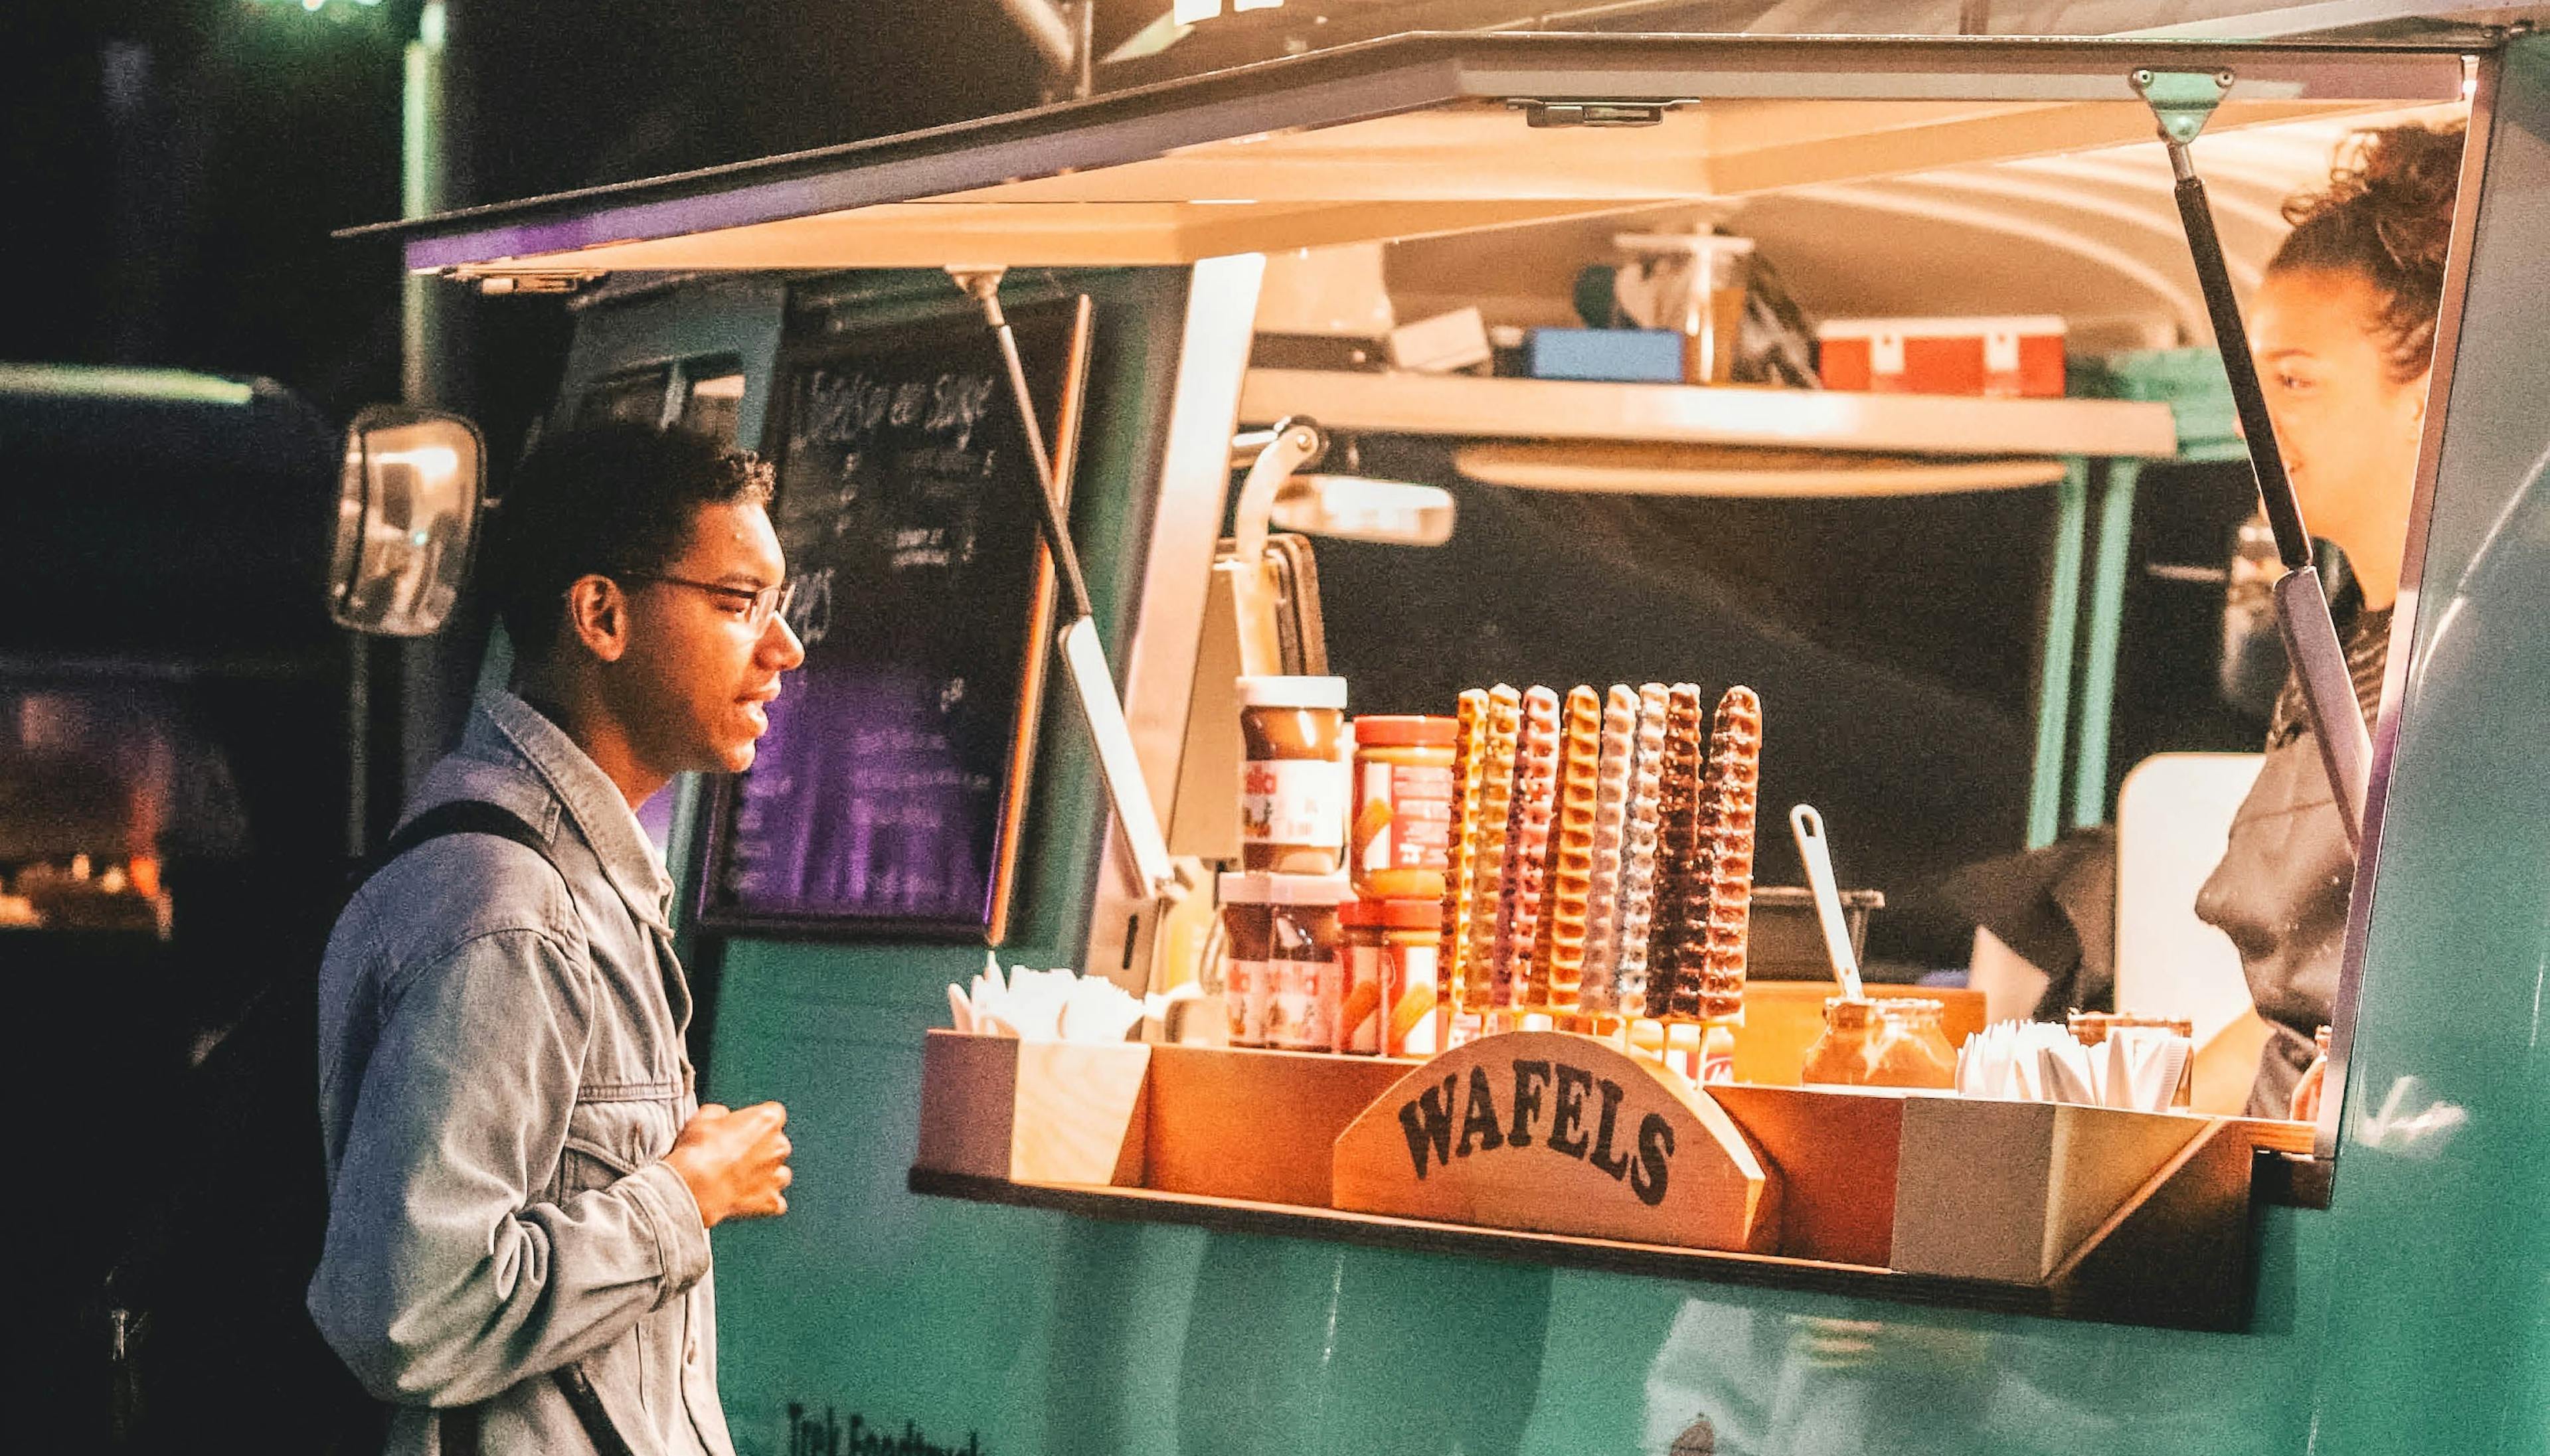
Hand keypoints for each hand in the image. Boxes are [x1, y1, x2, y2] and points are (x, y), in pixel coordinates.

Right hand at [663, 1101, 791, 1226]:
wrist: (696, 1187)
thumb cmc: (699, 1151)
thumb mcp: (703, 1117)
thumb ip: (720, 1114)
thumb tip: (721, 1117)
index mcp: (766, 1120)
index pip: (773, 1113)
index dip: (756, 1120)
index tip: (744, 1126)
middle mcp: (778, 1146)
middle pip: (777, 1143)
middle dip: (761, 1148)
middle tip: (736, 1154)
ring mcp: (776, 1175)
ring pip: (780, 1172)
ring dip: (765, 1174)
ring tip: (741, 1177)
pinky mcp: (770, 1200)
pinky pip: (774, 1201)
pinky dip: (764, 1199)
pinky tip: (746, 1197)